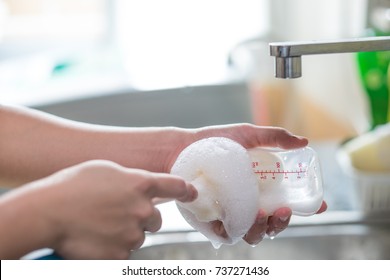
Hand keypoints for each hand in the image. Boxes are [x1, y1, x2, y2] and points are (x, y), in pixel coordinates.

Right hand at [25, 160, 196, 258]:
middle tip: (117, 214)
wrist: (47, 212)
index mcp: (141, 184)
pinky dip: (114, 248)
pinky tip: (97, 239)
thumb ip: (129, 178)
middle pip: (155, 219)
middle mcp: (143, 210)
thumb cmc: (72, 186)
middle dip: (142, 218)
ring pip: (138, 237)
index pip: (176, 186)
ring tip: (100, 225)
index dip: (186, 190)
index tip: (192, 193)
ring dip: (126, 233)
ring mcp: (133, 234)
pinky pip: (124, 253)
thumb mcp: (105, 169)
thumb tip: (139, 185)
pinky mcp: (121, 255)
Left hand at [171, 124, 327, 244]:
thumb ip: (274, 137)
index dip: (308, 208)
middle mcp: (249, 203)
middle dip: (283, 222)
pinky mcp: (214, 220)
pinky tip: (240, 220)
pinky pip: (228, 234)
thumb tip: (303, 140)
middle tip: (282, 210)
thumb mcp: (247, 135)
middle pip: (274, 223)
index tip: (320, 205)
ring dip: (263, 229)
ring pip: (255, 234)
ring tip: (260, 213)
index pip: (288, 202)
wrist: (184, 148)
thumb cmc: (216, 141)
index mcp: (261, 188)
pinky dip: (238, 232)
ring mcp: (232, 213)